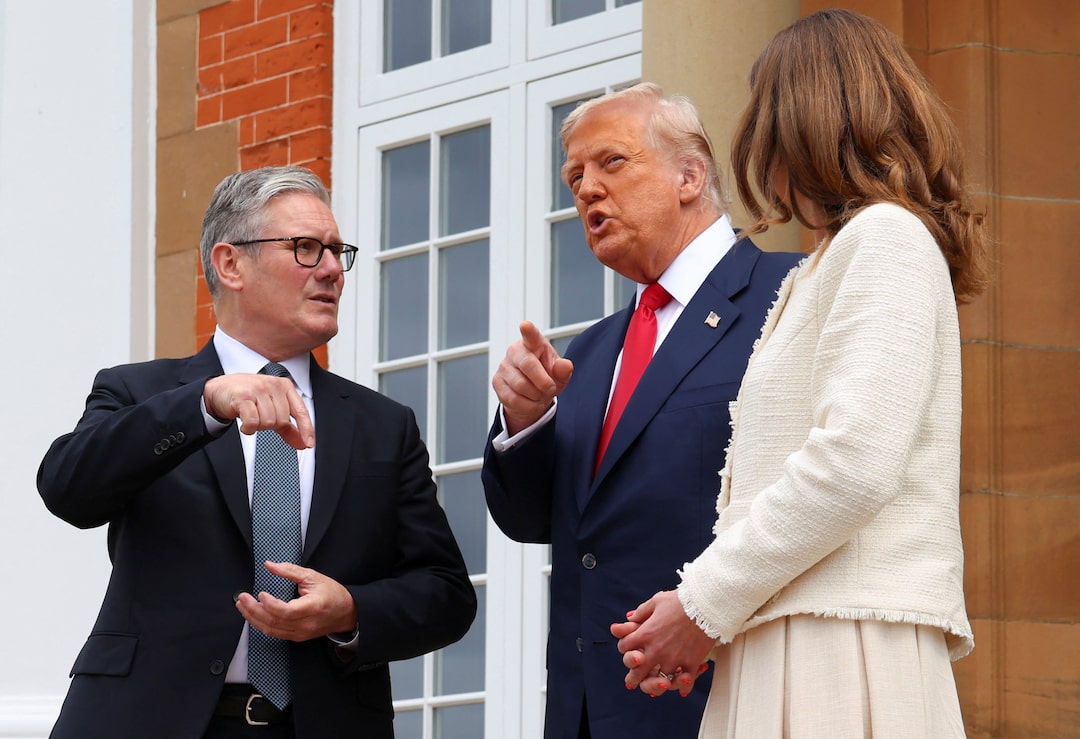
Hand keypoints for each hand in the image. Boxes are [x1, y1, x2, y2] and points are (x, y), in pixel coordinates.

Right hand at [204, 373, 313, 448]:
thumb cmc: (248, 398)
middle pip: (282, 420)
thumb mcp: (271, 409)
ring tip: (250, 417)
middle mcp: (273, 385)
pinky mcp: (243, 396)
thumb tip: (304, 444)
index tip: (309, 444)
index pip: (301, 411)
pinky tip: (244, 424)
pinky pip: (253, 422)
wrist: (219, 389)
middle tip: (258, 417)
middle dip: (270, 425)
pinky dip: (248, 428)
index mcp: (285, 386)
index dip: (306, 429)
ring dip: (258, 426)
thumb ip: (288, 427)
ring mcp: (258, 389)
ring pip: (268, 422)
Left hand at [236, 561, 357, 641]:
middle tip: (242, 598)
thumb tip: (270, 565)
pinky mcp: (297, 637)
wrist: (346, 612)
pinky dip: (262, 625)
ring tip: (243, 606)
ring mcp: (301, 633)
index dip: (270, 604)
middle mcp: (306, 624)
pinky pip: (275, 633)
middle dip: (254, 610)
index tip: (261, 593)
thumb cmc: (333, 593)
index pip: (286, 611)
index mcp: (312, 607)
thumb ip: (290, 571)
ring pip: (271, 630)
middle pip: (274, 622)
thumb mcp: (313, 576)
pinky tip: (254, 616)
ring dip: (253, 619)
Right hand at [492, 321, 573, 434]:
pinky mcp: (497, 382)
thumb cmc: (546, 377)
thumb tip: (565, 366)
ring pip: (521, 385)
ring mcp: (504, 366)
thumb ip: (563, 370)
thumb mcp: (559, 375)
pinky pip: (513, 398)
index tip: (525, 325)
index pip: (531, 335)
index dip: (528, 330)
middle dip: (543, 382)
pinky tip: (531, 402)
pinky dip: (527, 405)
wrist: (532, 396)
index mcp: (533, 344)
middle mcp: (515, 351)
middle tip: (551, 388)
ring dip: (536, 396)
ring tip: (540, 395)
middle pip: (528, 366)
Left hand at [611, 590, 714, 696]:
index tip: (629, 649)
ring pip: (660, 681)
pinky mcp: (691, 663)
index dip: (625, 647)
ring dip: (657, 685)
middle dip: (633, 679)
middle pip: (637, 672)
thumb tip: (630, 618)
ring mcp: (674, 659)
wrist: (705, 605)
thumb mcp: (657, 601)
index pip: (624, 647)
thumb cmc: (681, 601)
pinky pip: (685, 682)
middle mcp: (656, 650)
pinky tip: (682, 688)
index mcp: (645, 634)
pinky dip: (684, 686)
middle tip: (632, 683)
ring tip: (657, 687)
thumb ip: (641, 612)